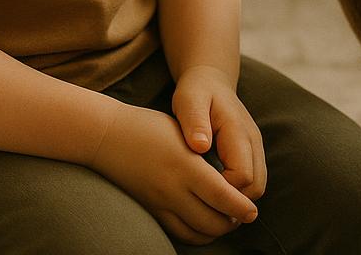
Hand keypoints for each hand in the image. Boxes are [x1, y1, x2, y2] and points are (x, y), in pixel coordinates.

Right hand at [89, 101, 257, 244]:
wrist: (108, 137)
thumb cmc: (148, 126)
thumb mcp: (181, 131)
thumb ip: (205, 154)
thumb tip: (231, 176)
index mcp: (185, 164)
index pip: (221, 195)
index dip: (241, 207)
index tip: (252, 210)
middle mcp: (173, 189)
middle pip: (212, 221)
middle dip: (232, 222)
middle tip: (243, 214)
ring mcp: (160, 203)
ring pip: (196, 233)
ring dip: (215, 231)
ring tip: (226, 219)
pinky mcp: (151, 211)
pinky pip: (179, 233)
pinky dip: (196, 234)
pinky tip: (203, 223)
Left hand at [172, 65, 266, 202]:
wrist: (211, 80)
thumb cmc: (197, 91)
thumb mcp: (188, 100)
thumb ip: (195, 122)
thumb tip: (200, 146)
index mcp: (238, 130)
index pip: (243, 176)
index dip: (224, 190)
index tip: (201, 189)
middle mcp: (253, 141)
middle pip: (256, 187)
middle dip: (233, 201)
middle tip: (205, 200)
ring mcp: (256, 147)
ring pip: (258, 187)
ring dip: (238, 198)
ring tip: (210, 198)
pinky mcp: (253, 152)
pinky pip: (254, 181)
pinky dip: (239, 191)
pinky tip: (216, 189)